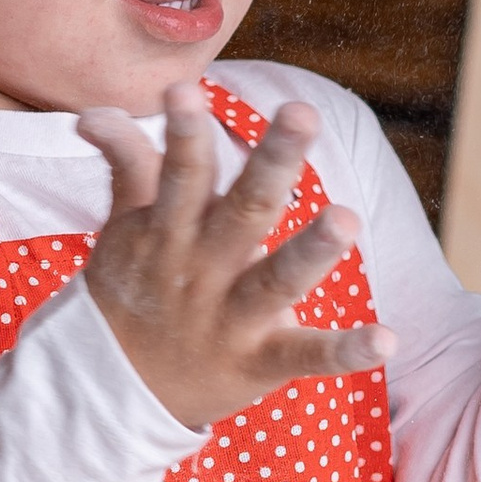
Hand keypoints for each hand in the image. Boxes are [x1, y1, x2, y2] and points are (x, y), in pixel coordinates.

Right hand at [77, 85, 393, 431]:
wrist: (107, 391)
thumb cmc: (128, 294)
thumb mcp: (122, 230)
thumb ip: (127, 168)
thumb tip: (94, 112)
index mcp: (169, 232)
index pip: (178, 174)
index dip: (183, 133)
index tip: (185, 90)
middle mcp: (201, 269)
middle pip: (242, 211)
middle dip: (272, 161)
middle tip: (302, 115)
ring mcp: (229, 318)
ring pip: (276, 280)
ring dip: (311, 251)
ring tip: (346, 219)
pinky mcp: (256, 362)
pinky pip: (305, 356)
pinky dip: (345, 351)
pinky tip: (385, 339)